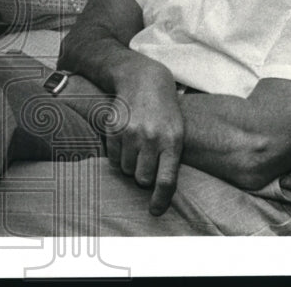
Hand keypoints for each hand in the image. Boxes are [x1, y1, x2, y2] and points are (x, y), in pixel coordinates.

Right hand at [104, 64, 183, 215]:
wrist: (144, 80)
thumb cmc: (165, 112)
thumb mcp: (177, 132)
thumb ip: (170, 159)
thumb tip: (159, 191)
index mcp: (172, 141)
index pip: (165, 181)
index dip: (160, 200)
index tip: (155, 211)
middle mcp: (151, 138)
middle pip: (142, 178)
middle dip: (143, 176)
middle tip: (147, 163)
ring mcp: (130, 132)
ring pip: (126, 169)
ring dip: (130, 165)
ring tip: (137, 147)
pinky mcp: (113, 128)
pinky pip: (112, 157)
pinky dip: (118, 155)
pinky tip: (126, 140)